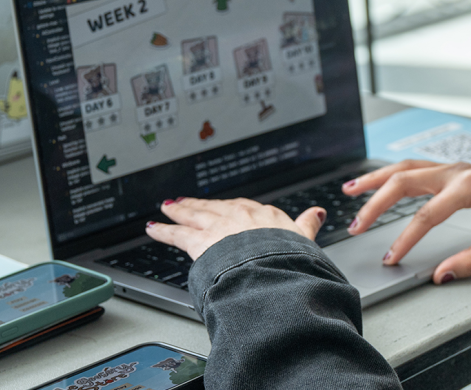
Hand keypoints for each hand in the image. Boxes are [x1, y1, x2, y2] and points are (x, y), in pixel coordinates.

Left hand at [146, 198, 325, 259]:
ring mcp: (219, 227)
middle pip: (216, 207)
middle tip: (188, 201)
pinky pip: (177, 234)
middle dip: (201, 204)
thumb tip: (317, 213)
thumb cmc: (288, 259)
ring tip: (168, 207)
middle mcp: (240, 216)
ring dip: (180, 211)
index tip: (228, 207)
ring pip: (195, 215)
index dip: (233, 208)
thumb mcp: (304, 239)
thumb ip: (307, 224)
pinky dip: (163, 230)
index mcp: (266, 216)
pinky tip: (153, 228)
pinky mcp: (201, 241)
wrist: (272, 268)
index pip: (246, 208)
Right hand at [342, 161, 470, 283]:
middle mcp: (456, 171)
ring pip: (406, 168)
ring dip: (377, 179)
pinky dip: (394, 174)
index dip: (405, 240)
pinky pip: (417, 167)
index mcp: (468, 187)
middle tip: (355, 226)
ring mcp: (454, 168)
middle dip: (375, 204)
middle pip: (404, 181)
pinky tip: (379, 182)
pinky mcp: (454, 170)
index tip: (390, 259)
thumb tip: (441, 275)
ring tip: (350, 191)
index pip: (425, 215)